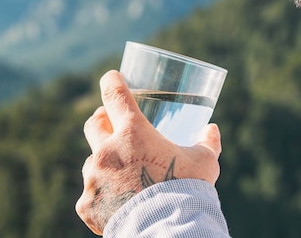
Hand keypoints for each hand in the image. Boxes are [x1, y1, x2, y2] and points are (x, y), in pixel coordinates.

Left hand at [75, 70, 221, 234]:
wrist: (168, 229)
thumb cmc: (188, 190)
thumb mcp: (204, 163)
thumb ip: (208, 143)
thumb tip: (212, 130)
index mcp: (133, 133)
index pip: (114, 94)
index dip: (111, 81)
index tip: (112, 77)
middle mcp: (107, 151)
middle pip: (93, 123)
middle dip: (102, 119)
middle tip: (112, 122)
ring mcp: (93, 179)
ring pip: (93, 161)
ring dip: (104, 161)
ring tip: (124, 173)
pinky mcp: (87, 205)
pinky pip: (92, 194)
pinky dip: (103, 195)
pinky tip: (119, 201)